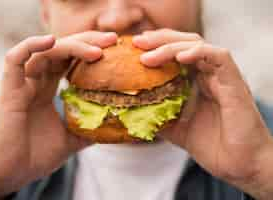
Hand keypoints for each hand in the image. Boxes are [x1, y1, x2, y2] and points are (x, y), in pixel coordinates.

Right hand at [0, 31, 117, 197]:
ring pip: (45, 52)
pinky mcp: (10, 90)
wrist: (8, 175)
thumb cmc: (34, 157)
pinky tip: (51, 41)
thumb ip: (86, 130)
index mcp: (46, 91)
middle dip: (87, 42)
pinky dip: (31, 46)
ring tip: (96, 50)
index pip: (69, 61)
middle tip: (112, 40)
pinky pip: (15, 59)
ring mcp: (22, 84)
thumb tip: (111, 128)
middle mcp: (35, 83)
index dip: (89, 51)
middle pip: (61, 51)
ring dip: (71, 46)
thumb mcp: (69, 141)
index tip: (114, 49)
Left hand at [133, 29, 272, 198]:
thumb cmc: (212, 146)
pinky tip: (179, 57)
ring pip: (198, 45)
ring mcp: (222, 76)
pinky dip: (198, 53)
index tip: (133, 49)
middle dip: (159, 40)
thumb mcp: (176, 129)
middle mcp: (209, 74)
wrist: (239, 165)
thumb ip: (158, 117)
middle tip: (137, 42)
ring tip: (148, 55)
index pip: (175, 53)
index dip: (155, 47)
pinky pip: (218, 57)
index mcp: (196, 81)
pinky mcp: (234, 82)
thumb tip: (132, 112)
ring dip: (171, 46)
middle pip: (184, 43)